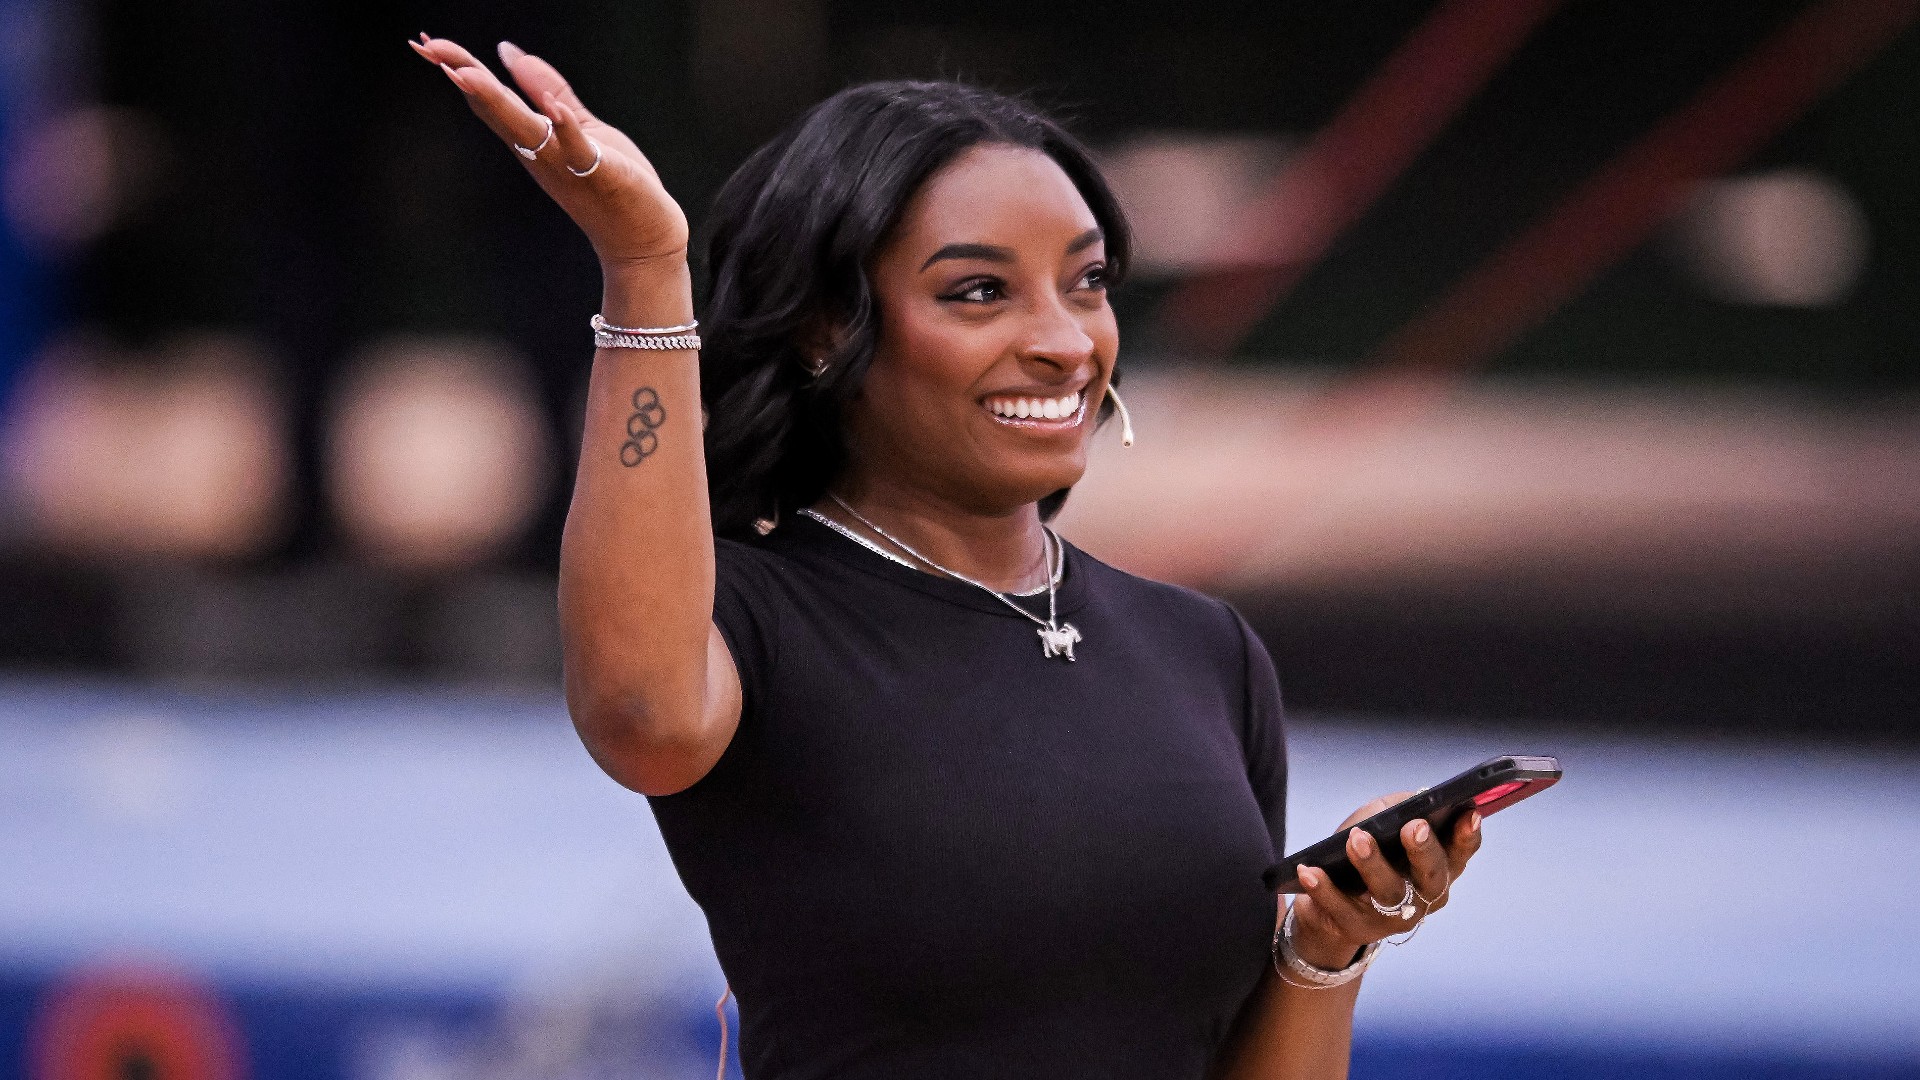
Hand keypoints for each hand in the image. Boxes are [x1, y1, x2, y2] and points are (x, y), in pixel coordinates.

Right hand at [410, 35, 689, 270]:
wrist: (644, 238)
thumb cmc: (614, 182)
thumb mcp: (579, 126)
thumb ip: (547, 89)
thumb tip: (508, 51)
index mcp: (534, 138)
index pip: (489, 97)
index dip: (458, 66)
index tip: (424, 41)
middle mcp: (540, 152)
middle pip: (496, 109)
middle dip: (464, 76)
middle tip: (427, 47)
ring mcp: (565, 166)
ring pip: (525, 130)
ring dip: (497, 102)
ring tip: (467, 72)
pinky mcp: (599, 175)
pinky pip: (578, 152)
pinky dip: (566, 132)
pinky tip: (554, 110)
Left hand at [1285, 791, 1484, 971]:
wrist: (1330, 904)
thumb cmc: (1366, 855)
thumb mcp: (1384, 824)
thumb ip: (1399, 808)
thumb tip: (1411, 800)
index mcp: (1438, 867)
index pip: (1460, 852)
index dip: (1467, 834)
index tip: (1468, 812)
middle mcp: (1423, 896)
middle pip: (1431, 875)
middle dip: (1423, 850)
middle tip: (1413, 826)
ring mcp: (1393, 917)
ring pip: (1388, 892)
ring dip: (1372, 863)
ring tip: (1356, 839)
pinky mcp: (1358, 929)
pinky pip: (1340, 909)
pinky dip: (1324, 889)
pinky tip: (1309, 869)